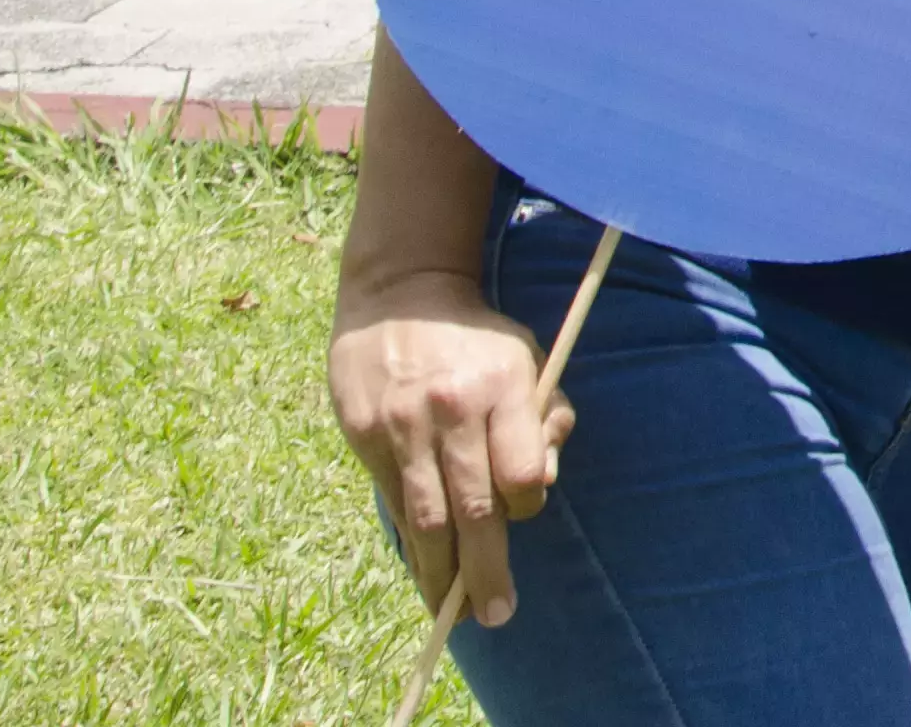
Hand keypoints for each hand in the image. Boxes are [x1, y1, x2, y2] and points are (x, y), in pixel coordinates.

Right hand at [326, 273, 569, 627]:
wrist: (402, 296)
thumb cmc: (478, 339)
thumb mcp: (527, 359)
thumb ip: (543, 419)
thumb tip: (543, 481)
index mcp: (503, 386)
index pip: (522, 471)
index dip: (529, 500)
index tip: (525, 508)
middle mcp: (453, 409)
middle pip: (474, 509)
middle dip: (486, 571)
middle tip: (498, 613)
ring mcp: (404, 425)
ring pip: (426, 519)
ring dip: (441, 575)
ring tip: (455, 614)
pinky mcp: (367, 435)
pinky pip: (393, 505)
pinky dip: (410, 546)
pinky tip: (423, 573)